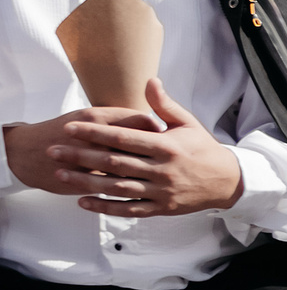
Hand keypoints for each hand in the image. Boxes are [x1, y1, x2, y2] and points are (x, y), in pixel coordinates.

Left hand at [21, 81, 244, 215]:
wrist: (228, 182)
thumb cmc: (204, 149)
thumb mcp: (188, 123)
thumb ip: (164, 104)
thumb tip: (149, 80)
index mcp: (166, 146)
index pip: (123, 138)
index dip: (95, 133)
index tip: (71, 128)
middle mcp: (163, 170)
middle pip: (114, 163)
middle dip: (81, 156)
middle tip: (53, 151)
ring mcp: (162, 191)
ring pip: (118, 188)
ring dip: (87, 182)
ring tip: (61, 175)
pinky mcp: (162, 208)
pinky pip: (130, 209)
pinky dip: (105, 208)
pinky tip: (83, 202)